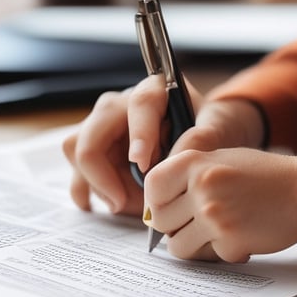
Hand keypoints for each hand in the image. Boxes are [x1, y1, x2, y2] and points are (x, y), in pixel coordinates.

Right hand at [62, 73, 264, 215]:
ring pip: (77, 148)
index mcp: (155, 91)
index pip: (140, 105)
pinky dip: (86, 191)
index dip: (139, 134)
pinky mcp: (97, 150)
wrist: (210, 137)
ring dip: (95, 182)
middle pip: (93, 129)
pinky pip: (77, 169)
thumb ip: (202, 138)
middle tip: (123, 202)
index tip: (142, 164)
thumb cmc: (214, 127)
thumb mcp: (219, 128)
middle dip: (102, 171)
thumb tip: (178, 153)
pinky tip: (108, 205)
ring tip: (124, 203)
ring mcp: (105, 126)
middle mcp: (122, 105)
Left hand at [144, 148, 296, 262]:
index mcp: (197, 161)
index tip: (167, 206)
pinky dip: (222, 251)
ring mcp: (214, 215)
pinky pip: (208, 257)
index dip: (155, 199)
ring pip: (178, 246)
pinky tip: (241, 235)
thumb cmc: (265, 174)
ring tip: (218, 231)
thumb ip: (189, 175)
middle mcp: (202, 187)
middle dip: (174, 227)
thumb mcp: (223, 159)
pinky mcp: (229, 241)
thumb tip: (156, 206)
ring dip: (195, 244)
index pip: (152, 184)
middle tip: (195, 222)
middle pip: (160, 221)